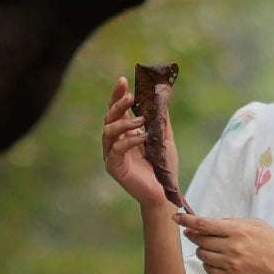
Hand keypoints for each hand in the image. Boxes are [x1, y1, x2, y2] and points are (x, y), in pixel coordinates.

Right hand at [102, 76, 179, 210]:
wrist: (164, 193)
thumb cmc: (162, 168)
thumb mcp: (164, 139)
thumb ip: (161, 120)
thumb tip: (162, 95)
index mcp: (125, 132)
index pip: (116, 110)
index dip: (117, 95)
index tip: (124, 80)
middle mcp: (115, 141)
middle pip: (109, 117)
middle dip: (118, 105)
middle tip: (131, 97)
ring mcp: (112, 154)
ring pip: (108, 132)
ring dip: (124, 122)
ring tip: (141, 119)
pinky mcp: (114, 167)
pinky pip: (117, 149)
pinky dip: (129, 140)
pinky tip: (143, 137)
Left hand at [175, 214, 273, 273]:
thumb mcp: (259, 226)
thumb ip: (235, 223)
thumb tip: (213, 223)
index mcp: (239, 231)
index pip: (204, 224)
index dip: (187, 220)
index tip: (176, 218)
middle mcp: (232, 248)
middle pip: (199, 240)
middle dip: (193, 235)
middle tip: (193, 234)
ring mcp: (231, 265)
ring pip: (202, 255)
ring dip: (201, 250)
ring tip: (211, 248)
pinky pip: (209, 270)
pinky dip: (208, 264)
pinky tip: (217, 261)